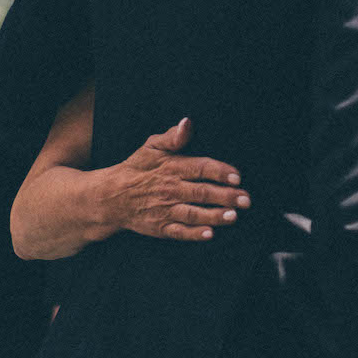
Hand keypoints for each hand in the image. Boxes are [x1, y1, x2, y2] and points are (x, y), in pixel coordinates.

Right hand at [107, 118, 248, 240]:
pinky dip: (193, 234)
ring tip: (233, 216)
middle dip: (225, 196)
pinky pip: (178, 232)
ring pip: (193, 213)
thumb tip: (187, 123)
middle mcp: (170, 189)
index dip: (219, 171)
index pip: (200, 168)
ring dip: (214, 216)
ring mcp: (165, 210)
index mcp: (172, 168)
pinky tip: (209, 234)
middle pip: (201, 192)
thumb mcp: (151, 147)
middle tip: (245, 200)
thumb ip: (172, 136)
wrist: (111, 196)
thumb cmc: (137, 168)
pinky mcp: (160, 227)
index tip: (237, 176)